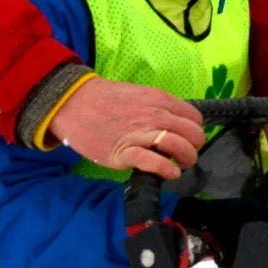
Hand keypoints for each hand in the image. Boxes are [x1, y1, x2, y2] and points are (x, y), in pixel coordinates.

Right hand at [49, 76, 203, 179]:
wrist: (72, 103)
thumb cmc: (105, 100)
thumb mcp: (139, 94)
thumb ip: (159, 108)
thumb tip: (174, 124)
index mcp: (160, 100)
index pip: (195, 119)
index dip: (193, 131)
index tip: (185, 139)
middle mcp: (156, 115)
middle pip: (194, 135)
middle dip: (193, 148)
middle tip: (183, 155)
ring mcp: (141, 134)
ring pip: (181, 148)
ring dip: (186, 160)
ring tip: (178, 166)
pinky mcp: (125, 153)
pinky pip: (157, 163)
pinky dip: (168, 171)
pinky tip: (168, 173)